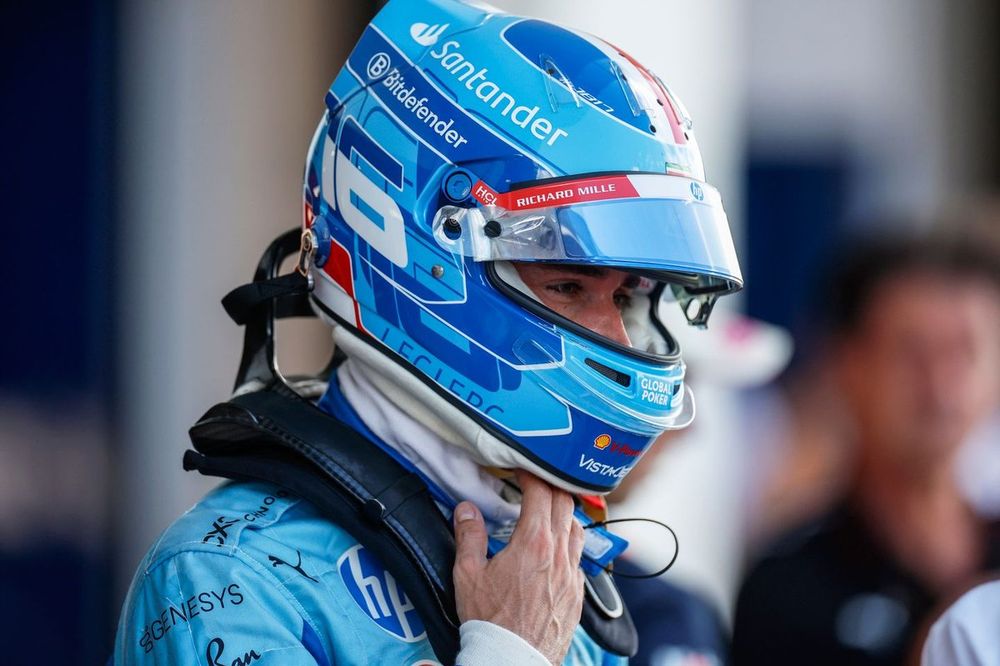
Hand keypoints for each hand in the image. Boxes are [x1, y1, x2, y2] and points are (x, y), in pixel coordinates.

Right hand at [453, 469, 585, 664]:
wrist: (512, 658)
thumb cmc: (491, 621)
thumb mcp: (468, 575)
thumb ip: (469, 536)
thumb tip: (466, 510)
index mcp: (533, 544)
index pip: (541, 493)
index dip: (530, 475)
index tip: (520, 470)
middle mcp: (560, 555)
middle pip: (565, 504)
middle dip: (550, 486)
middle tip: (534, 483)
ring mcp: (572, 574)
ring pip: (578, 528)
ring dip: (564, 514)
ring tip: (548, 512)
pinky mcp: (577, 593)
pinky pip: (579, 557)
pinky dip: (569, 543)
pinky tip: (555, 550)